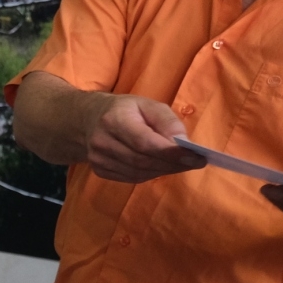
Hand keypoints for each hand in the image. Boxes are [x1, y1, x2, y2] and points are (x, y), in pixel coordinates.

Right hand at [82, 94, 205, 183]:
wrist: (86, 120)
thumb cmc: (124, 110)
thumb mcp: (147, 105)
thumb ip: (167, 121)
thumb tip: (183, 143)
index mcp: (114, 120)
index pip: (145, 143)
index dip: (172, 153)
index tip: (197, 157)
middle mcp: (102, 141)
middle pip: (143, 161)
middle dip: (173, 164)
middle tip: (196, 162)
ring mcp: (98, 159)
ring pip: (139, 173)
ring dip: (164, 171)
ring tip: (182, 164)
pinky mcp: (99, 170)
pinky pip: (132, 178)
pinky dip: (151, 174)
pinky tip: (160, 166)